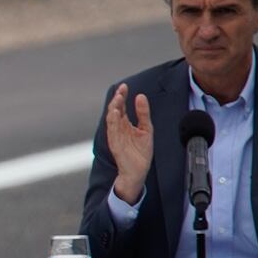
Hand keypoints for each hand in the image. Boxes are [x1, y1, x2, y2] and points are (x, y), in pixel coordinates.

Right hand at [105, 84, 152, 203]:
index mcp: (124, 124)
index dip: (122, 96)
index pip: (121, 107)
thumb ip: (143, 114)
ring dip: (114, 108)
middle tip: (121, 89)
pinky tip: (115, 112)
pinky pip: (112, 130)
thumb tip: (140, 96)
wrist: (138, 171)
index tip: (125, 86)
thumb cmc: (140, 152)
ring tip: (118, 98)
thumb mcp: (146, 129)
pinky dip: (112, 120)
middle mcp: (118, 128)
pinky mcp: (115, 143)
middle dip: (117, 99)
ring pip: (111, 118)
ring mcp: (115, 135)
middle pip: (115, 110)